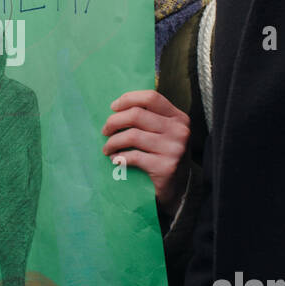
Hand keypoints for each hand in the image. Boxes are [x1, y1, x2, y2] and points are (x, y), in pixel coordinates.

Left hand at [101, 90, 190, 208]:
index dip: (128, 99)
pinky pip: (134, 157)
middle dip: (114, 121)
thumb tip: (117, 108)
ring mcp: (174, 149)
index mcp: (178, 117)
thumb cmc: (165, 155)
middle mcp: (179, 131)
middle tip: (105, 130)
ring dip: (113, 142)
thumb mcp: (165, 132)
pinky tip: (115, 160)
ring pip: (132, 136)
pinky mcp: (165, 167)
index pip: (151, 97)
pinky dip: (120, 157)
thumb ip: (150, 118)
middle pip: (137, 114)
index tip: (113, 108)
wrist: (179, 188)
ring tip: (107, 148)